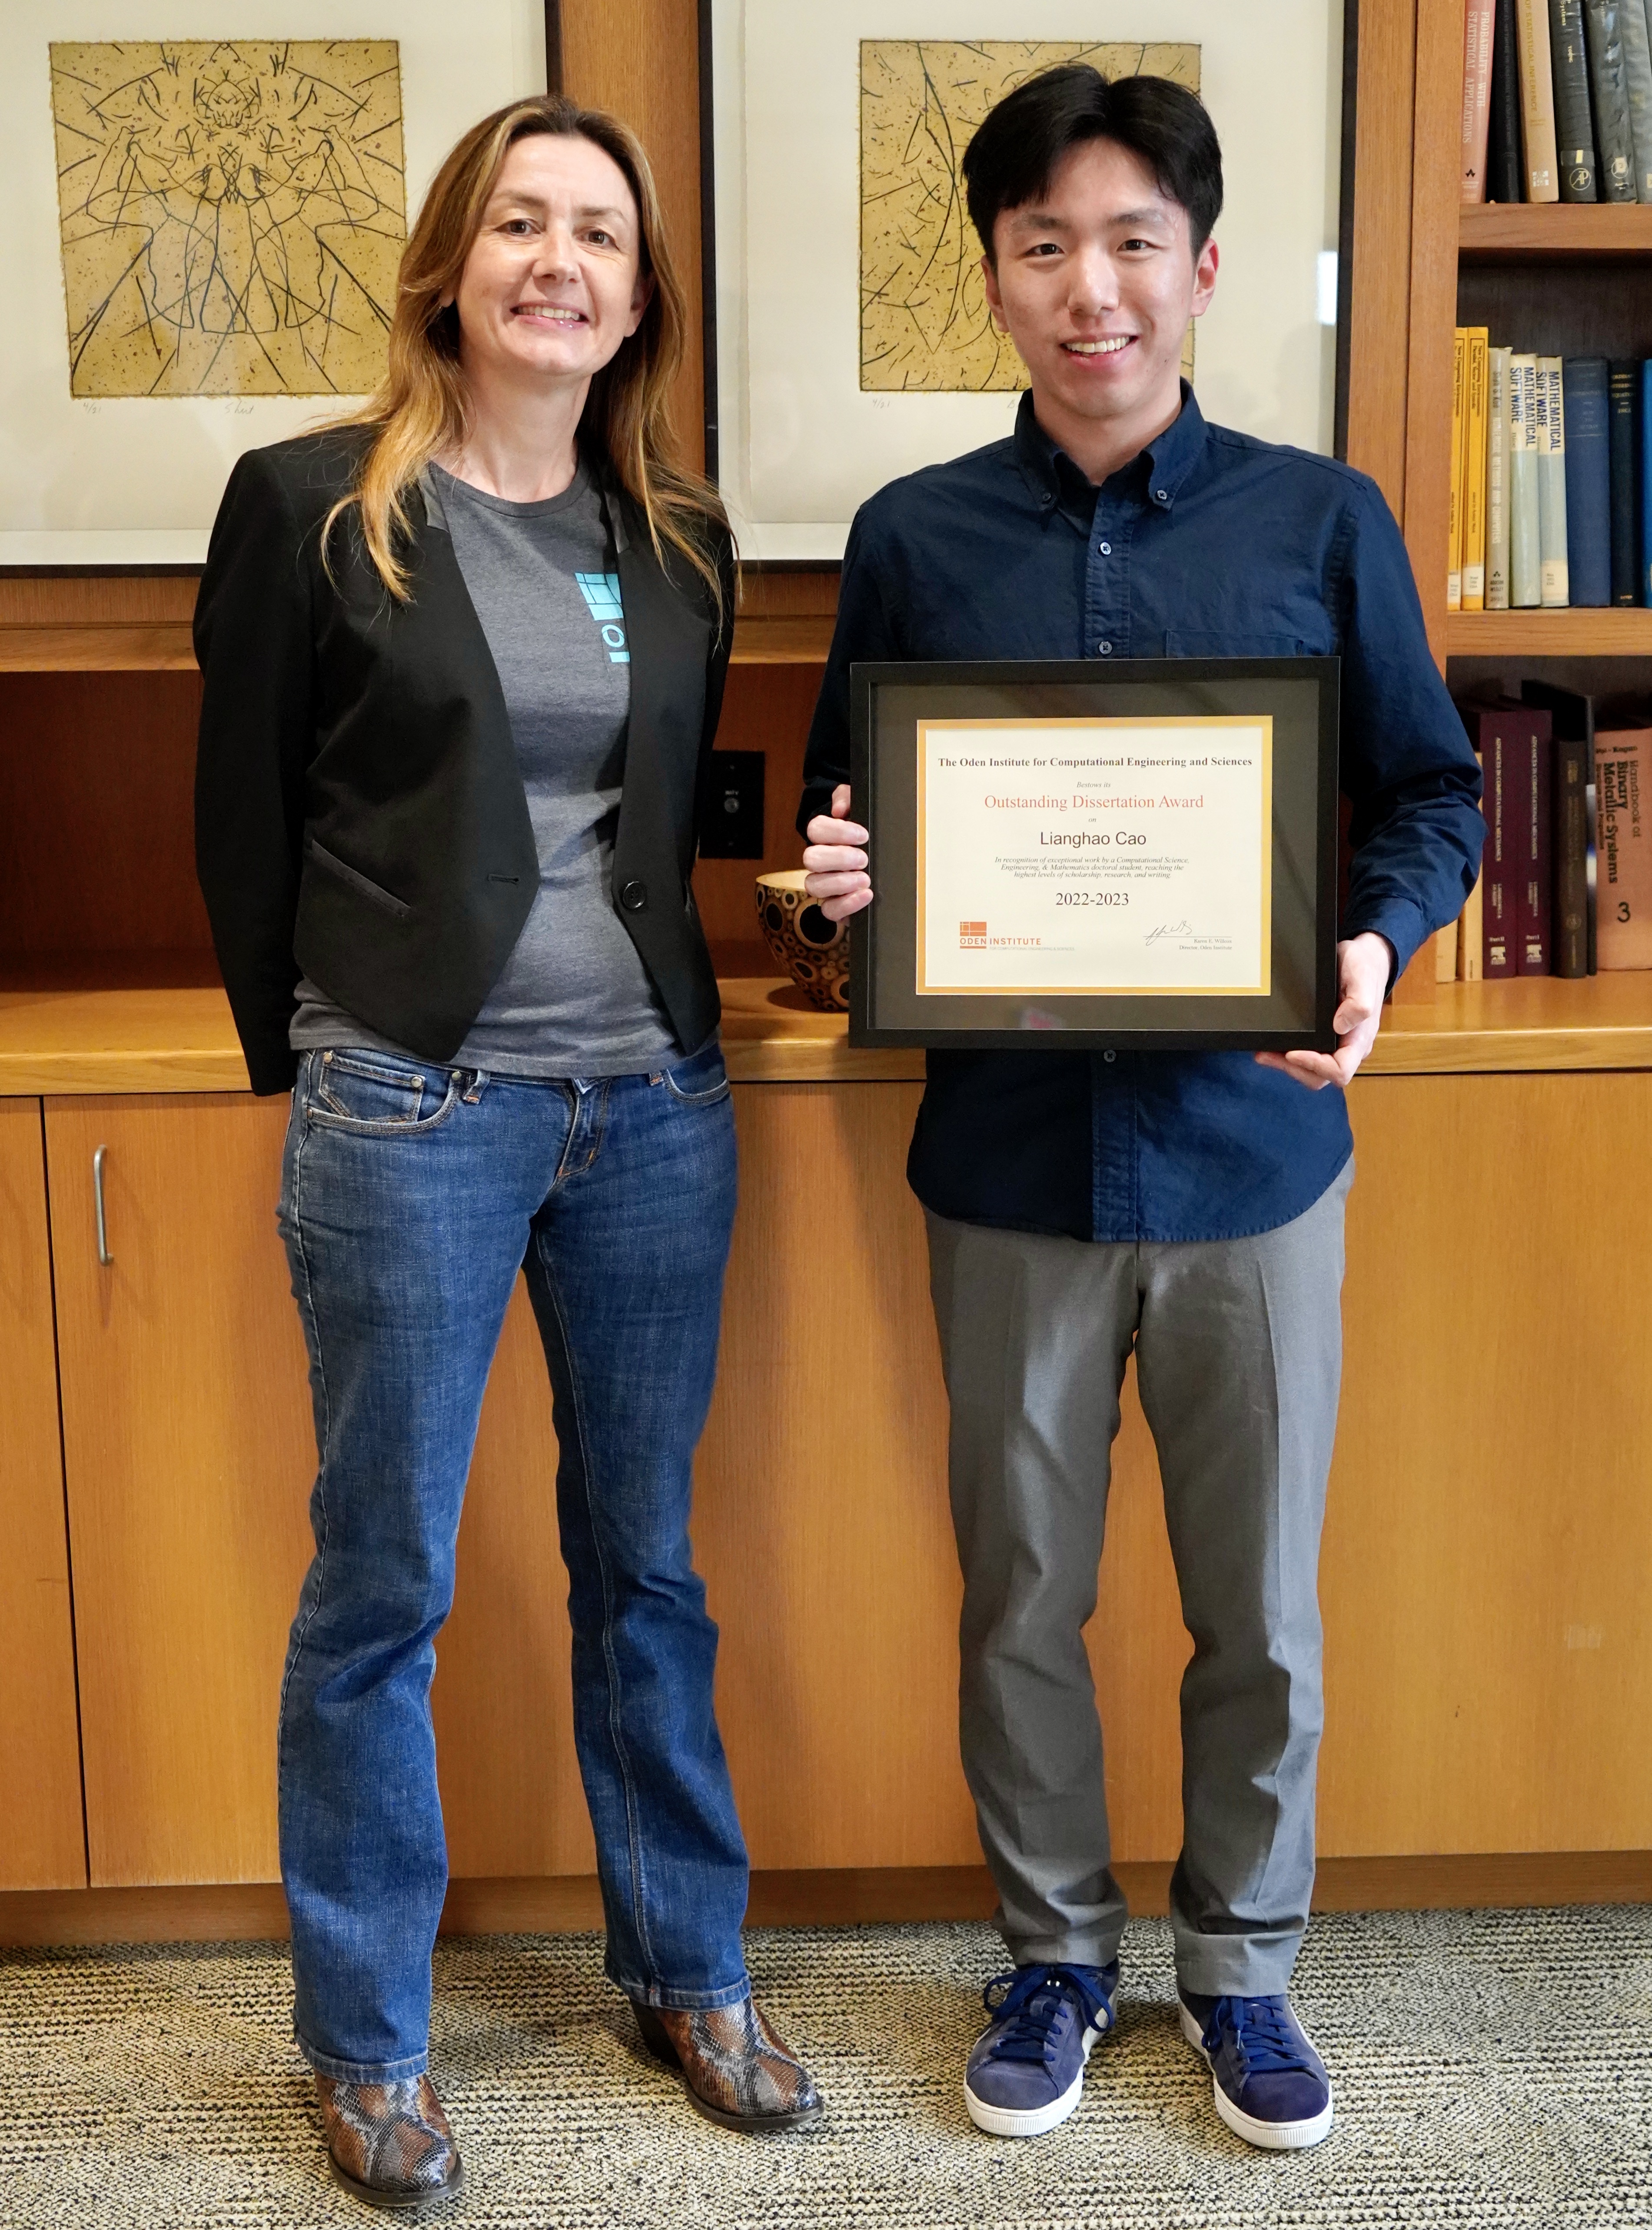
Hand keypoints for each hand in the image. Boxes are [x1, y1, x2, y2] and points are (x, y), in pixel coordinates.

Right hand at [802, 783, 872, 921]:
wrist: (875, 855)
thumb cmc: (864, 833)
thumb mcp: (859, 807)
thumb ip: (847, 799)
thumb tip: (839, 809)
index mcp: (823, 836)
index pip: (815, 830)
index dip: (837, 832)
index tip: (863, 836)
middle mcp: (818, 862)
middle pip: (811, 859)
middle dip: (839, 859)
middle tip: (863, 858)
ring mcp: (823, 884)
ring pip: (814, 886)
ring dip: (841, 883)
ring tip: (865, 879)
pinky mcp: (835, 905)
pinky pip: (829, 910)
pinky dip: (846, 905)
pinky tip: (866, 895)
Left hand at [1255, 932, 1393, 1090]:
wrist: (1363, 960)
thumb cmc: (1364, 969)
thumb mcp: (1363, 978)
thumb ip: (1359, 1003)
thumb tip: (1340, 1026)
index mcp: (1359, 1040)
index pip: (1340, 1070)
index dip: (1315, 1066)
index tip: (1292, 1052)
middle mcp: (1346, 1047)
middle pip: (1319, 1077)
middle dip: (1292, 1069)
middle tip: (1266, 1055)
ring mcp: (1333, 1044)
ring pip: (1309, 1071)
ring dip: (1284, 1065)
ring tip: (1263, 1053)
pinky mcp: (1321, 1038)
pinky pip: (1304, 1056)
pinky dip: (1285, 1055)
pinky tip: (1271, 1045)